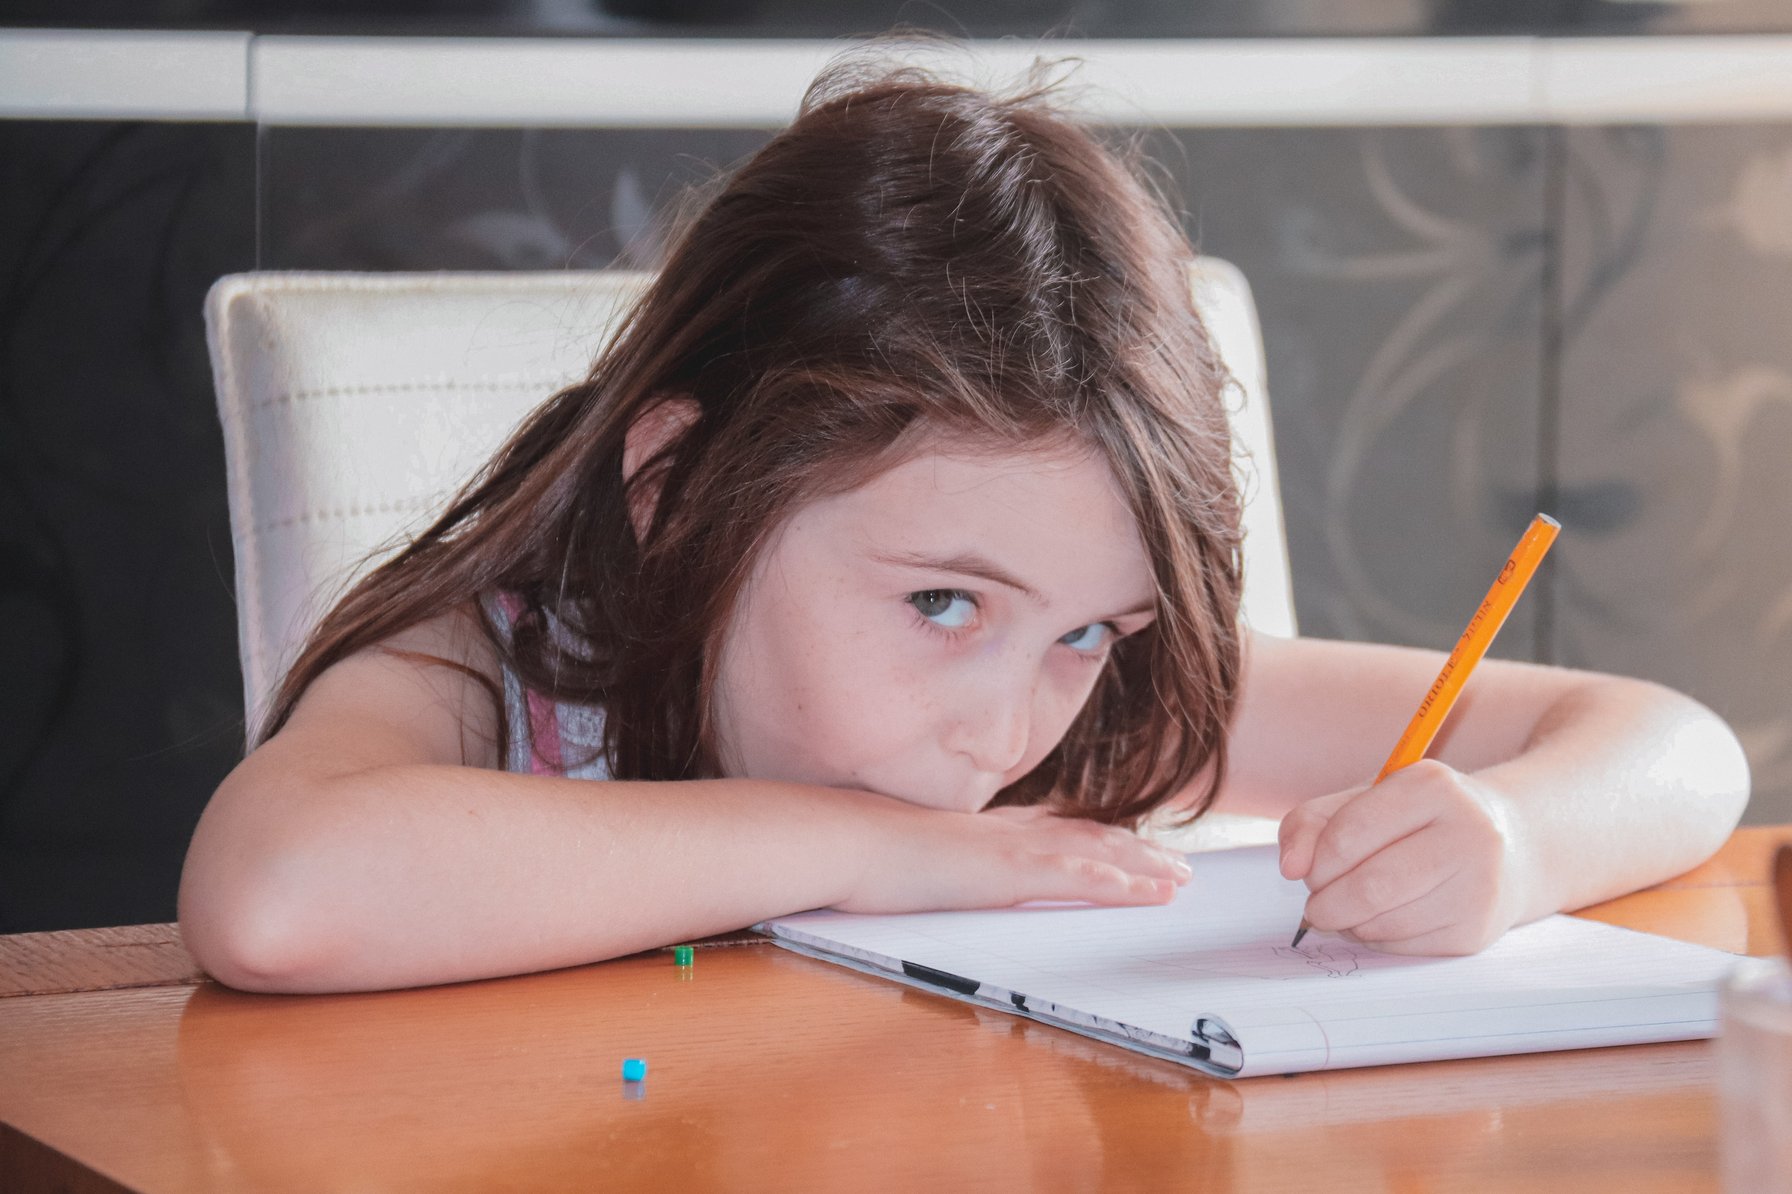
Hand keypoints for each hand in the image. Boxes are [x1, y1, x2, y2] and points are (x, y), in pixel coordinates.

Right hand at [835, 798, 1192, 914]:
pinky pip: (1079, 877)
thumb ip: (943, 863)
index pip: (1057, 832)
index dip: (1099, 840)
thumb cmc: (870, 854)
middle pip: (1088, 839)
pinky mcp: (1012, 871)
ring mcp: (1014, 850)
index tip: (1129, 847)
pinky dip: (1117, 883)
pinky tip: (1147, 891)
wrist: (852, 842)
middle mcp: (1010, 833)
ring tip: (1179, 879)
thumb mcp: (917, 858)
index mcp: (989, 832)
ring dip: (1142, 867)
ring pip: (1095, 855)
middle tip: (1177, 866)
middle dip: (1136, 853)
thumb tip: (944, 872)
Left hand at [1277, 760, 1535, 954]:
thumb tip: (1290, 868)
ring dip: (1350, 924)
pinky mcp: (1478, 929)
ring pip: (1386, 922)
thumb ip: (1311, 824)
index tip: (1308, 873)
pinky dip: (1378, 939)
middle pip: (1370, 886)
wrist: (1510, 847)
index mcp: (1432, 785)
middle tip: (1317, 905)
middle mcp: (1468, 832)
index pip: (1349, 833)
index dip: (1316, 863)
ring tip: (1351, 909)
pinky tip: (1384, 919)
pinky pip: (1405, 947)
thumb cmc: (1419, 821)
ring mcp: (1480, 884)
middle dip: (1326, 903)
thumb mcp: (1363, 802)